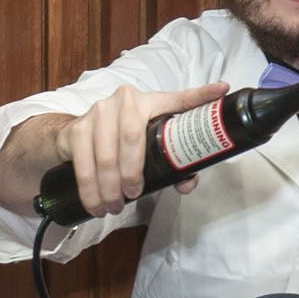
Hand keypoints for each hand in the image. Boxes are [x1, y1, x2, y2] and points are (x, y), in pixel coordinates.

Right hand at [56, 82, 227, 218]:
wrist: (76, 134)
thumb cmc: (121, 140)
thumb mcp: (147, 145)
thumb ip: (171, 164)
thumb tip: (187, 184)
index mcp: (151, 102)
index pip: (179, 99)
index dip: (201, 95)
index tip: (222, 90)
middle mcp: (125, 100)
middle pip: (131, 137)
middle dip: (132, 171)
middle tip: (134, 194)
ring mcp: (98, 111)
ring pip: (105, 155)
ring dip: (110, 186)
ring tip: (114, 206)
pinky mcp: (77, 128)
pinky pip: (83, 163)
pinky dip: (90, 189)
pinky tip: (96, 204)